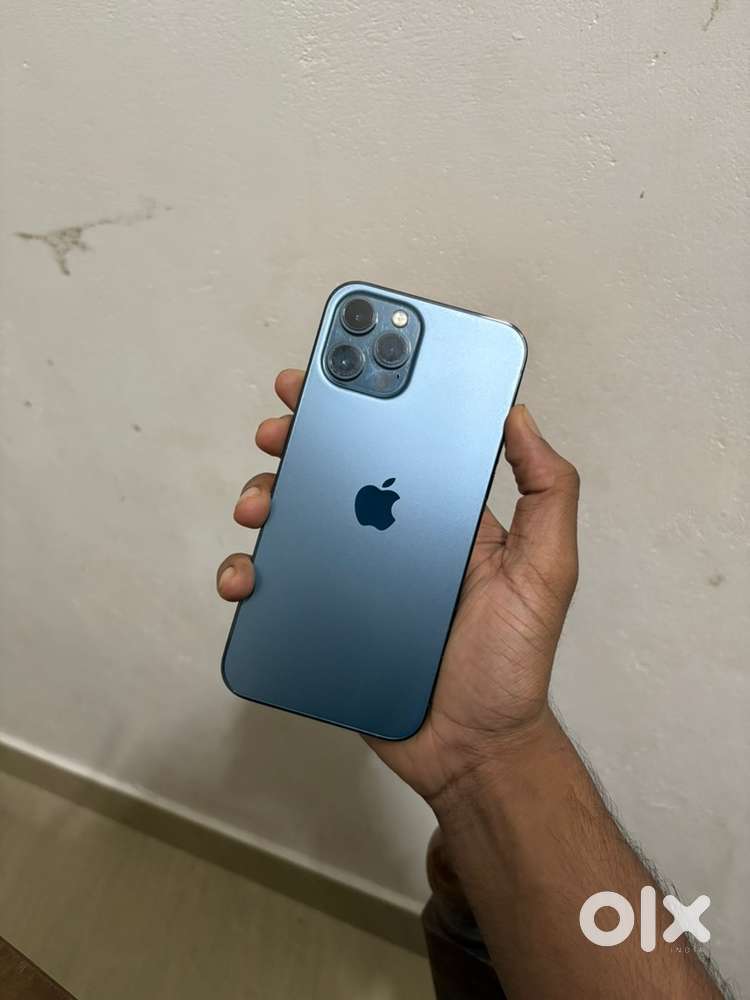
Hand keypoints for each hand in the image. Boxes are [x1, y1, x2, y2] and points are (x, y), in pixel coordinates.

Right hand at [217, 369, 579, 806]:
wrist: (471, 748)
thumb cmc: (512, 662)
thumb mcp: (547, 569)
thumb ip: (547, 492)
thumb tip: (517, 415)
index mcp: (441, 517)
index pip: (398, 444)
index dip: (365, 404)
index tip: (334, 373)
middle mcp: (393, 539)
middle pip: (336, 474)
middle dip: (302, 442)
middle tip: (280, 430)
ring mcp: (355, 580)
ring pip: (298, 523)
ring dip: (267, 499)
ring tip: (260, 504)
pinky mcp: (324, 620)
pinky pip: (279, 588)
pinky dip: (251, 572)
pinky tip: (249, 574)